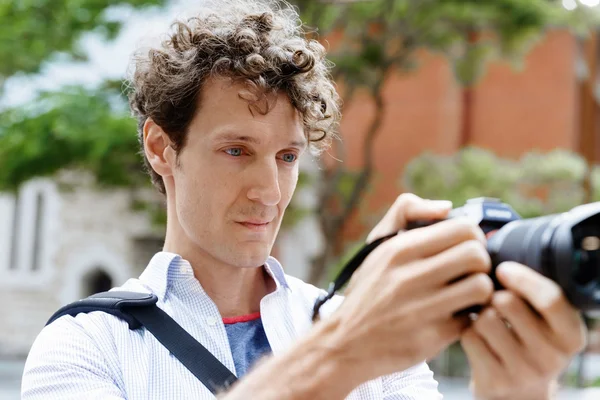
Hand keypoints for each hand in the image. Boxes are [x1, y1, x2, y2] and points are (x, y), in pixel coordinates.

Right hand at [327, 193, 494, 383]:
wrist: (345, 342)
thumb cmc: (368, 290)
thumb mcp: (377, 245)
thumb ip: (406, 212)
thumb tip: (446, 207)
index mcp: (400, 249)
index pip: (463, 229)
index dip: (472, 237)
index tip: (466, 248)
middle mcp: (410, 276)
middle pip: (477, 255)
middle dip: (481, 263)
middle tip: (470, 272)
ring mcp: (422, 308)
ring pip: (481, 287)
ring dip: (480, 291)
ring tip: (466, 294)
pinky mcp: (432, 338)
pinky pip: (472, 319)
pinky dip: (468, 318)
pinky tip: (455, 316)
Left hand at [461, 262, 586, 399]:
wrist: (518, 393)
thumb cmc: (527, 341)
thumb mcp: (544, 321)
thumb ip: (534, 294)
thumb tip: (497, 254)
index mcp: (570, 335)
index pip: (550, 298)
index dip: (522, 277)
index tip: (503, 269)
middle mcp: (552, 356)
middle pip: (508, 303)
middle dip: (493, 295)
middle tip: (492, 300)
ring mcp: (524, 372)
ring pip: (485, 319)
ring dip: (479, 315)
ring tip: (487, 322)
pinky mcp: (495, 381)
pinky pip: (469, 337)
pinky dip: (467, 331)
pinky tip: (477, 338)